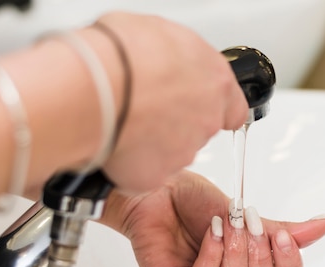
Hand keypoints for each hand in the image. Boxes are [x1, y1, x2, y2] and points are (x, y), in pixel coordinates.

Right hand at [97, 13, 248, 192]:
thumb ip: (174, 55)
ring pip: (171, 152)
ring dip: (152, 141)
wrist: (93, 87)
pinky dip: (129, 162)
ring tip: (123, 120)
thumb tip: (164, 56)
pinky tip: (112, 140)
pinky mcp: (155, 176)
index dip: (212, 107)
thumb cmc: (121, 54)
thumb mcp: (158, 32)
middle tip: (144, 106)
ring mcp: (183, 152)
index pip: (232, 107)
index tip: (198, 104)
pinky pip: (143, 171)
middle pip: (197, 128)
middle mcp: (205, 120)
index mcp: (215, 82)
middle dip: (174, 122)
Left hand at [100, 170, 324, 266]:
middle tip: (247, 225)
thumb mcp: (249, 216)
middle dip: (258, 258)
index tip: (280, 236)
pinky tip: (210, 235)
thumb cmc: (198, 206)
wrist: (160, 193)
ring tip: (225, 226)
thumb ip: (286, 229)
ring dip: (233, 255)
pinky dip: (210, 258)